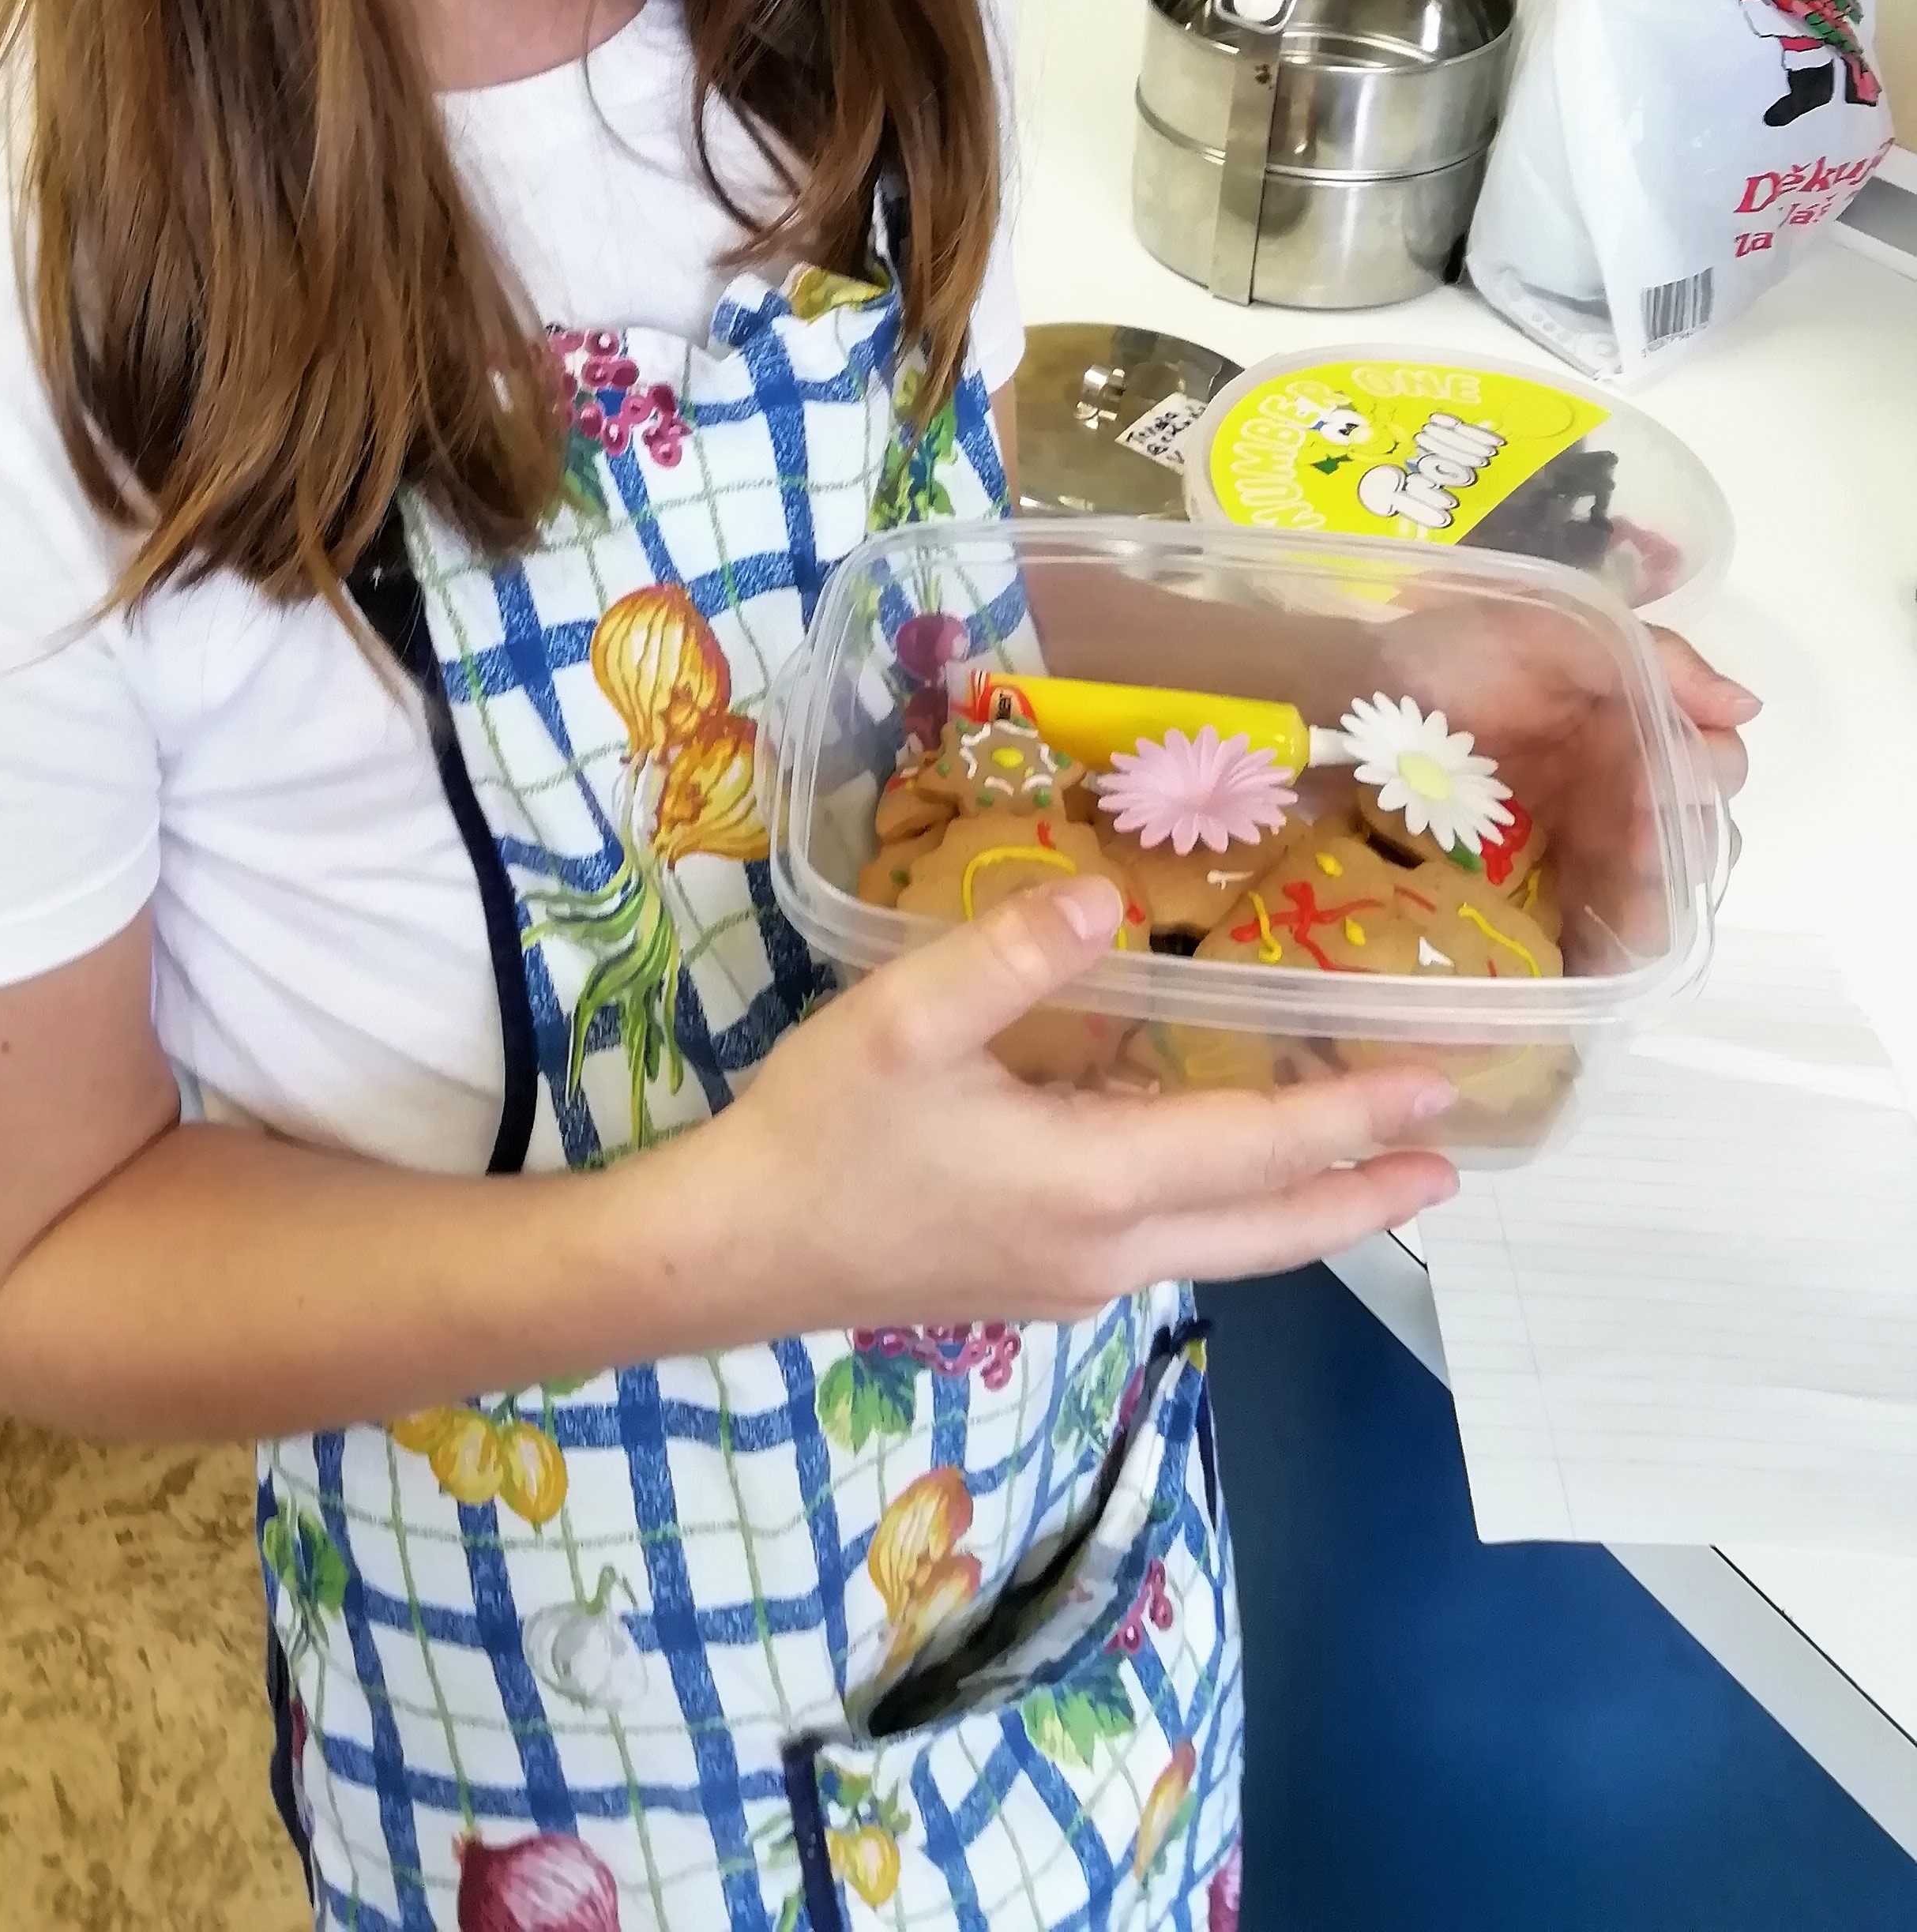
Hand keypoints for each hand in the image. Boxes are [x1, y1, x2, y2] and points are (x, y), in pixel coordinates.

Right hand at [724, 877, 1458, 1325]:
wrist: (733, 1254)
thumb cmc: (821, 1132)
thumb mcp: (902, 1023)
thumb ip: (1007, 956)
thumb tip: (1104, 898)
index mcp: (1094, 1182)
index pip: (1259, 1149)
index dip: (1355, 1117)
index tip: (1439, 1088)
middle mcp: (1108, 1249)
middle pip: (1269, 1230)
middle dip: (1363, 1195)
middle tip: (1449, 1165)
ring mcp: (1072, 1279)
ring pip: (1224, 1246)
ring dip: (1301, 1208)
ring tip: (1361, 1171)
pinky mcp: (1034, 1282)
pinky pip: (1170, 1246)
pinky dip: (1230, 1211)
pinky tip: (1212, 1173)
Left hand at [1367, 597, 1755, 942]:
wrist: (1344, 699)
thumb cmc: (1446, 657)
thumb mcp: (1549, 629)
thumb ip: (1649, 658)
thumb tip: (1744, 708)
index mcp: (1631, 734)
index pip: (1709, 768)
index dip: (1702, 779)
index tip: (1662, 779)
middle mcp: (1616, 797)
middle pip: (1690, 846)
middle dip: (1679, 852)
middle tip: (1637, 845)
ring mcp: (1574, 853)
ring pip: (1649, 901)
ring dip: (1651, 908)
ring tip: (1626, 908)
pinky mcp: (1528, 900)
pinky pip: (1587, 940)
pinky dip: (1603, 955)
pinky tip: (1596, 959)